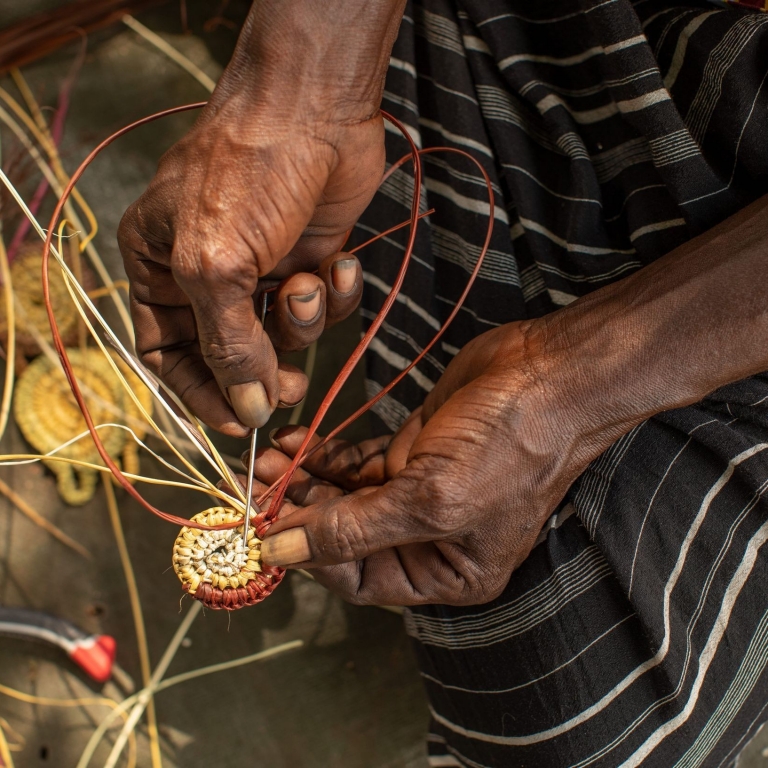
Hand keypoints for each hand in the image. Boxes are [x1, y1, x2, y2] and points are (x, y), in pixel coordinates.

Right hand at [118, 0, 404, 435]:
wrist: (315, 107)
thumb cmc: (246, 173)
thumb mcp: (216, 266)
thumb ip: (228, 346)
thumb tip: (246, 410)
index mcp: (157, 267)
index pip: (166, 353)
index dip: (201, 395)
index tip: (239, 425)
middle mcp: (206, 272)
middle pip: (230, 352)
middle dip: (263, 372)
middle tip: (292, 388)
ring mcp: (261, 266)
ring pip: (282, 333)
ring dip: (301, 322)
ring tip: (307, 286)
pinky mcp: (309, 258)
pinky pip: (323, 305)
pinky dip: (335, 295)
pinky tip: (340, 265)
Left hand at [251, 320, 599, 605]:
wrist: (549, 372)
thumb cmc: (511, 447)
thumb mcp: (431, 501)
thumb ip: (353, 530)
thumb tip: (281, 555)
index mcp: (447, 572)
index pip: (359, 580)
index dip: (310, 559)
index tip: (265, 530)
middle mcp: (430, 536)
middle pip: (347, 536)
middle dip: (300, 511)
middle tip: (255, 485)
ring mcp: (419, 488)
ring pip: (347, 495)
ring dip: (305, 478)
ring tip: (268, 458)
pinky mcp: (412, 447)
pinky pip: (357, 460)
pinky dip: (326, 453)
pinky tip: (295, 441)